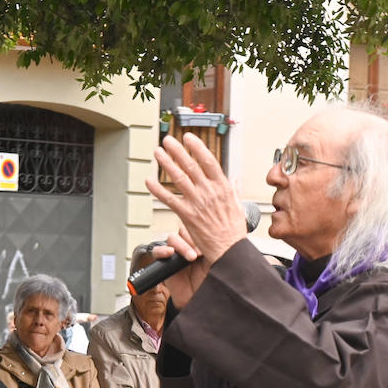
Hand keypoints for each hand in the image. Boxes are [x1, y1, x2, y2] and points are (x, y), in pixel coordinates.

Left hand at [144, 133, 246, 307]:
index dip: (197, 147)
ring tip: (158, 153)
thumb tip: (235, 178)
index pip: (208, 161)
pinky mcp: (187, 215)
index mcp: (222, 187)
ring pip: (179, 178)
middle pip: (190, 165)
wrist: (229, 250)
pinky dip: (158, 189)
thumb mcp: (238, 205)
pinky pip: (170, 199)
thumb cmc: (234, 231)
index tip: (188, 137)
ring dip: (167, 164)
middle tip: (167, 140)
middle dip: (177, 151)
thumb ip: (234, 189)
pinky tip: (149, 181)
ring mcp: (197, 203)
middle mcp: (209, 192)